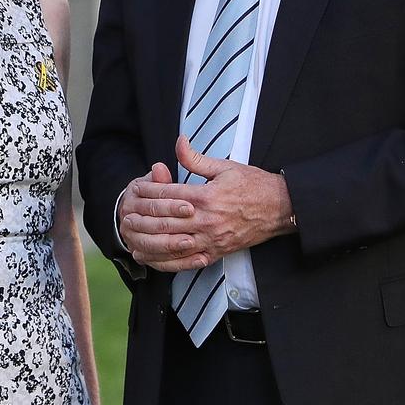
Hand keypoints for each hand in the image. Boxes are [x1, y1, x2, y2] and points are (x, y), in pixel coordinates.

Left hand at [121, 135, 294, 271]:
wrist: (280, 208)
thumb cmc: (253, 185)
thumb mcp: (225, 166)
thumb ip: (196, 158)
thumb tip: (179, 141)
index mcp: (206, 196)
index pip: (168, 196)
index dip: (148, 193)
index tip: (135, 190)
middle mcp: (206, 221)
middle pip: (165, 222)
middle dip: (142, 219)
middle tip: (124, 216)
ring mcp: (210, 240)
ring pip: (171, 245)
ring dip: (147, 243)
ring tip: (130, 238)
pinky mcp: (216, 253)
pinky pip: (186, 262)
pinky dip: (165, 263)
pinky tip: (150, 259)